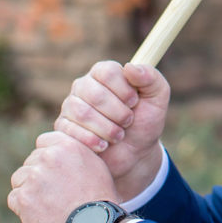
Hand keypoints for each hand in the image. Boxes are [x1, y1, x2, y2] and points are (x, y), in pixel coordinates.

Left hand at [8, 131, 117, 222]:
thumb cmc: (99, 199)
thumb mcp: (95, 166)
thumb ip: (74, 154)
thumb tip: (57, 152)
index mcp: (67, 146)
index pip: (43, 142)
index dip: (47, 157)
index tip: (53, 170)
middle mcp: (48, 157)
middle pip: (31, 162)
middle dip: (39, 176)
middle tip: (54, 194)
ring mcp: (33, 177)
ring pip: (19, 179)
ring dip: (29, 190)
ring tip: (48, 205)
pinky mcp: (23, 198)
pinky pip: (14, 198)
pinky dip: (24, 207)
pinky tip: (41, 214)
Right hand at [53, 61, 169, 199]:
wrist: (134, 154)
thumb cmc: (145, 121)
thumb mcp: (157, 98)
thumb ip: (150, 78)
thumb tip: (130, 67)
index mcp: (105, 73)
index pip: (107, 72)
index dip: (124, 90)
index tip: (135, 102)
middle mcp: (84, 85)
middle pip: (94, 94)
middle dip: (118, 113)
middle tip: (128, 121)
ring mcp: (71, 106)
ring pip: (82, 113)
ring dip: (107, 129)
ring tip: (119, 135)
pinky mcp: (64, 127)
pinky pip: (71, 131)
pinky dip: (93, 140)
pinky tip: (104, 145)